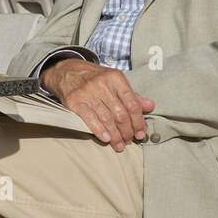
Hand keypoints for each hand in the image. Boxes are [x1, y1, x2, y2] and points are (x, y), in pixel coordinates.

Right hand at [39, 58, 154, 151]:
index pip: (133, 103)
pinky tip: (106, 139)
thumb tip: (150, 106)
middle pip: (121, 114)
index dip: (139, 121)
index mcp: (116, 78)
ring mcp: (88, 92)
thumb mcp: (114, 82)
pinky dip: (99, 130)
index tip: (141, 133)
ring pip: (107, 119)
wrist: (68, 72)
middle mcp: (103, 84)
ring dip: (115, 136)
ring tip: (119, 145)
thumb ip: (132, 95)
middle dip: (127, 131)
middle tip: (129, 141)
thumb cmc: (94, 79)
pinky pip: (90, 118)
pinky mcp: (75, 101)